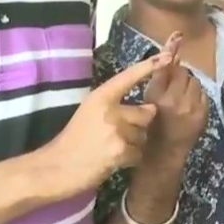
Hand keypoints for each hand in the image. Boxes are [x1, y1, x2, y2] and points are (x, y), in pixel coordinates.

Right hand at [38, 52, 172, 197]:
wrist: (56, 166)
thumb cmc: (74, 137)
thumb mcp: (89, 111)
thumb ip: (113, 105)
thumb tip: (147, 108)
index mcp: (101, 96)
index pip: (128, 77)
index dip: (148, 67)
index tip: (167, 56)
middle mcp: (110, 110)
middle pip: (146, 113)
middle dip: (140, 124)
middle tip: (120, 133)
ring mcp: (116, 131)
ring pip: (144, 134)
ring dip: (134, 143)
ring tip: (113, 148)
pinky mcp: (120, 151)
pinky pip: (139, 152)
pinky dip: (130, 158)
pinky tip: (113, 160)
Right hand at [143, 32, 209, 154]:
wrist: (163, 153)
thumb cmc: (150, 125)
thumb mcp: (148, 100)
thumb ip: (159, 78)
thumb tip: (173, 54)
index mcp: (155, 95)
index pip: (165, 67)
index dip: (171, 50)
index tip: (177, 35)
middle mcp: (174, 100)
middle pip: (183, 72)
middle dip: (179, 75)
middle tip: (173, 86)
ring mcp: (191, 107)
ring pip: (195, 82)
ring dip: (188, 85)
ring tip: (180, 97)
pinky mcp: (203, 114)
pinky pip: (203, 94)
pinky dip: (197, 96)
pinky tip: (188, 106)